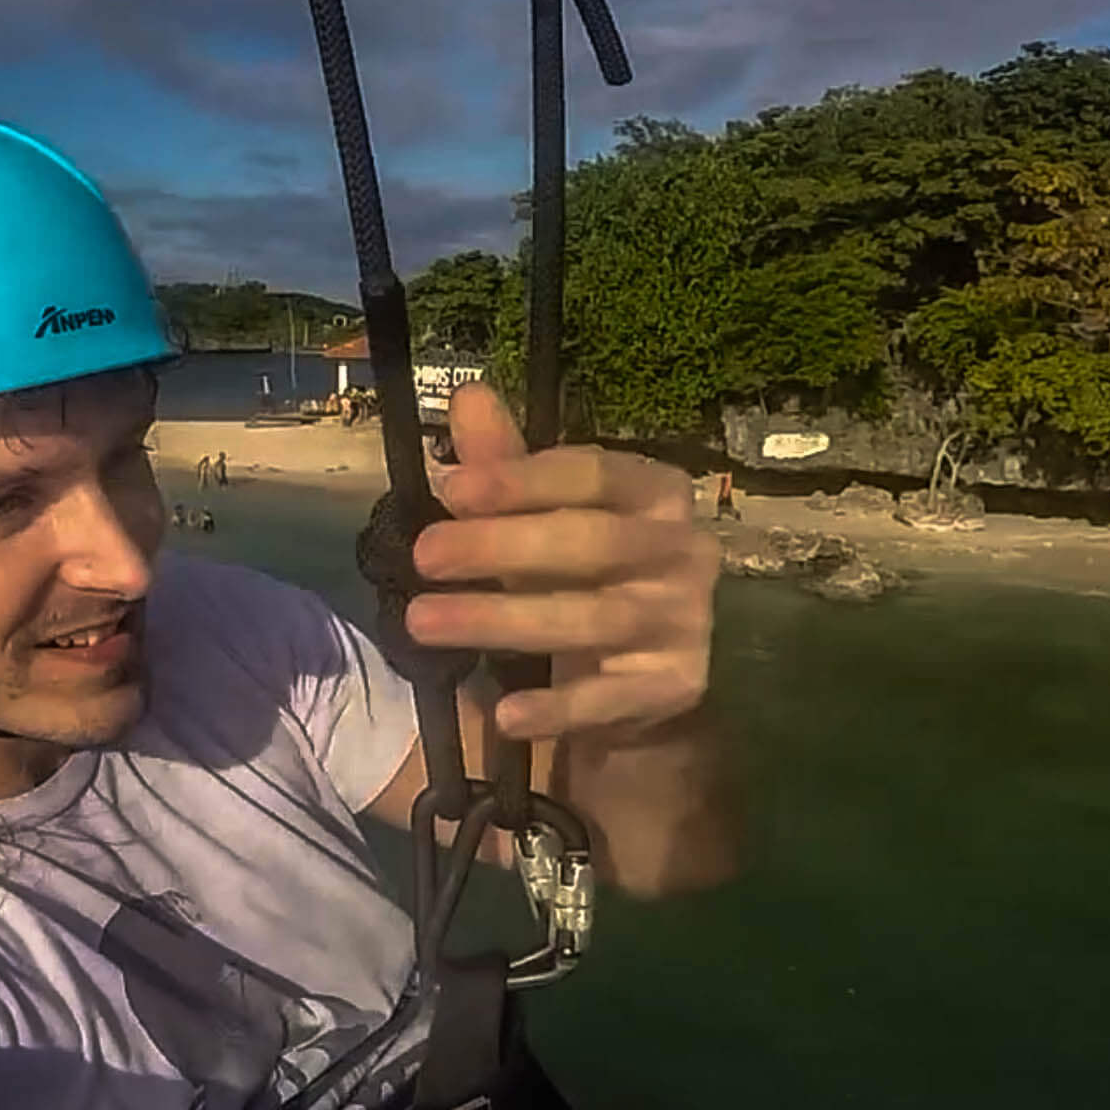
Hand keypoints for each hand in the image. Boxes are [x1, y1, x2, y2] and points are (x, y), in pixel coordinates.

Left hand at [400, 381, 716, 741]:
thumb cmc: (584, 575)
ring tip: (423, 622)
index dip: (522, 478)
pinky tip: (503, 714)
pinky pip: (610, 699)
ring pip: (593, 619)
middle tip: (424, 555)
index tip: (451, 488)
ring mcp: (686, 621)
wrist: (643, 676)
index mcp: (655, 493)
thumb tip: (468, 396)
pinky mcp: (678, 685)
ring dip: (502, 620)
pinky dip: (557, 708)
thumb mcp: (543, 518)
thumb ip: (506, 465)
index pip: (594, 473)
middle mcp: (684, 550)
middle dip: (502, 547)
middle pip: (592, 543)